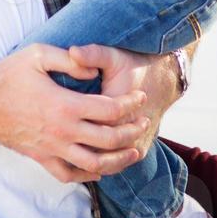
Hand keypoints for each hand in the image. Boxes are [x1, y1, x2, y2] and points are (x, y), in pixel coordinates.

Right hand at [0, 43, 150, 183]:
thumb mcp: (38, 54)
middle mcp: (62, 131)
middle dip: (132, 133)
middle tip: (143, 124)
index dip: (131, 104)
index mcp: (65, 104)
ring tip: (133, 153)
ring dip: (118, 161)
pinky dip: (88, 176)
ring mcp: (52, 148)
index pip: (110, 109)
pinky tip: (100, 169)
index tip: (140, 98)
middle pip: (109, 139)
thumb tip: (94, 69)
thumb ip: (70, 59)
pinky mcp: (41, 158)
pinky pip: (69, 175)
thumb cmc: (8, 75)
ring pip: (94, 164)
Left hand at [67, 44, 181, 159]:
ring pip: (103, 162)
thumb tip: (73, 52)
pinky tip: (82, 155)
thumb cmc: (132, 65)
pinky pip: (115, 165)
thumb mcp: (112, 55)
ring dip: (83, 158)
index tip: (54, 113)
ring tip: (67, 145)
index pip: (82, 125)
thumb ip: (92, 54)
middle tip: (57, 132)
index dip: (65, 123)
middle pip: (89, 148)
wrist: (162, 79)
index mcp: (114, 109)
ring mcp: (134, 143)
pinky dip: (99, 165)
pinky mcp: (138, 149)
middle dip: (71, 144)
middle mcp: (124, 131)